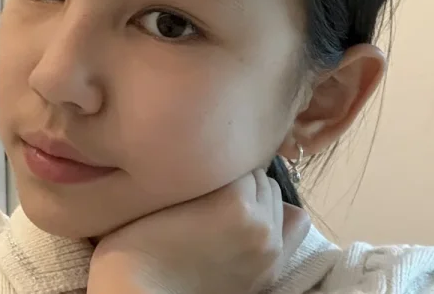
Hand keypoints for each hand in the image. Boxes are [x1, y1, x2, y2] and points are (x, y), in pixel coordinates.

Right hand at [87, 169, 310, 293]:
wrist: (142, 293)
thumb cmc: (141, 241)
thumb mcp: (164, 192)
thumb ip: (197, 170)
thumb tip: (214, 154)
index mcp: (235, 200)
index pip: (237, 155)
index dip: (213, 158)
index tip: (198, 167)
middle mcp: (262, 224)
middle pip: (260, 176)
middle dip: (238, 177)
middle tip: (209, 187)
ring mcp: (272, 251)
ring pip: (275, 197)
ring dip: (256, 195)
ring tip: (228, 206)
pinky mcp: (272, 271)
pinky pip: (292, 225)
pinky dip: (275, 216)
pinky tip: (251, 221)